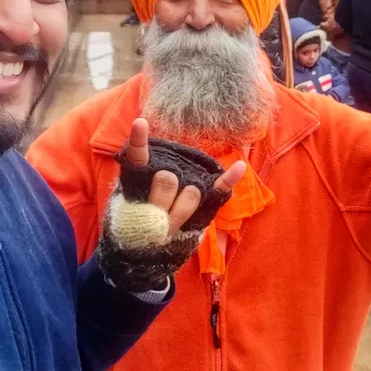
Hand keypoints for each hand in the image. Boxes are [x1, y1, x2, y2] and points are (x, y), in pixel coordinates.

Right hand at [125, 118, 244, 235]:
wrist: (145, 248)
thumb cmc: (138, 209)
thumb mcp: (131, 187)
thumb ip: (141, 165)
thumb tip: (147, 134)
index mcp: (136, 186)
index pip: (135, 158)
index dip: (138, 141)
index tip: (141, 122)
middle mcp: (155, 202)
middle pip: (167, 181)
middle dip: (167, 184)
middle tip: (162, 194)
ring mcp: (178, 212)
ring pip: (190, 195)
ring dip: (188, 198)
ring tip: (178, 206)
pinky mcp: (200, 215)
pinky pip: (218, 193)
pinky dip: (229, 179)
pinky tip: (239, 166)